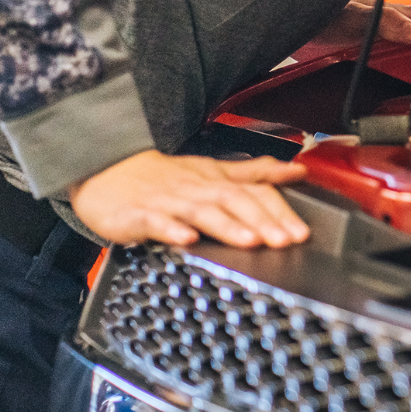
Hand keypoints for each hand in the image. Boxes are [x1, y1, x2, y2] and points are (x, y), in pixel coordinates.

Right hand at [71, 150, 311, 247]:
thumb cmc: (165, 176)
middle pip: (235, 202)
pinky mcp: (139, 215)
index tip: (301, 232)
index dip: (280, 210)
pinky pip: (157, 222)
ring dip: (228, 226)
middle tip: (286, 240)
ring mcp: (169, 202)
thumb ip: (256, 174)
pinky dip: (172, 230)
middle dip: (263, 221)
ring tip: (250, 241)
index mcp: (217, 181)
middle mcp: (198, 189)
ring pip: (202, 212)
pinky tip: (187, 240)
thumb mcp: (214, 170)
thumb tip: (297, 171)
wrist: (109, 170)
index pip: (255, 192)